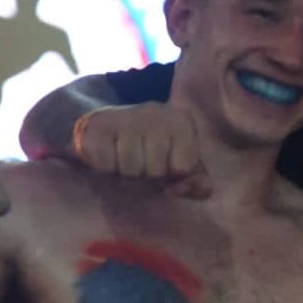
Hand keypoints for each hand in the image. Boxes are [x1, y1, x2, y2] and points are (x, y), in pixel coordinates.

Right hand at [72, 102, 210, 197]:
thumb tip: (203, 190)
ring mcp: (127, 117)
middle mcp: (156, 113)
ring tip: (122, 158)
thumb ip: (196, 181)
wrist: (102, 126)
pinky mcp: (99, 126)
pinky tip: (107, 154)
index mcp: (181, 121)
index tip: (162, 162)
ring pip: (131, 170)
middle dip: (146, 175)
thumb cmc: (146, 149)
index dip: (171, 174)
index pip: (183, 167)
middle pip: (156, 171)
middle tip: (138, 161)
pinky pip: (106, 166)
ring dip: (124, 173)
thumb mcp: (177, 163)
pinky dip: (105, 168)